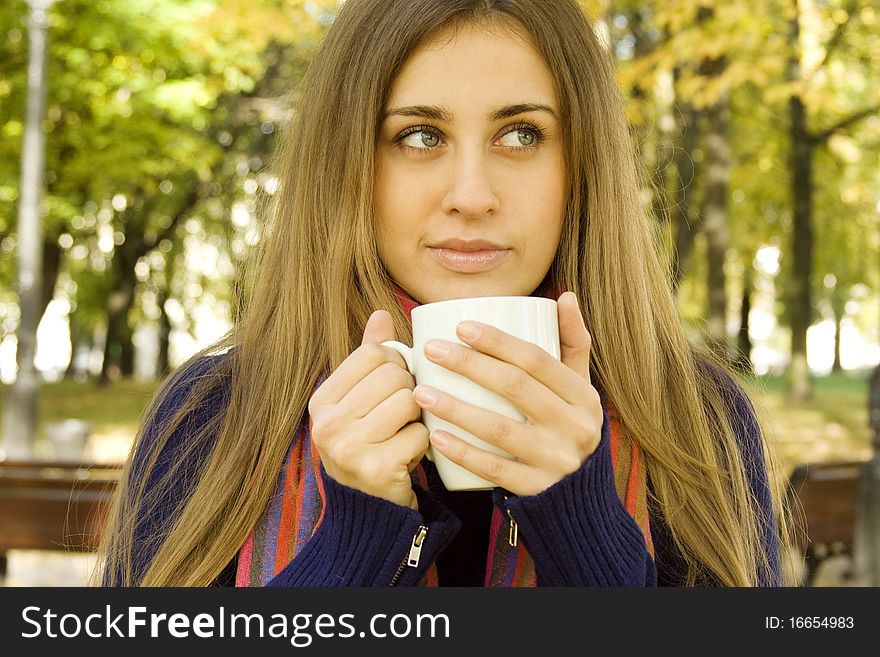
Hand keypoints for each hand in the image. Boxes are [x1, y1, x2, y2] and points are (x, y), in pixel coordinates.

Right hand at [309, 310, 428, 509]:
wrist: (370, 510)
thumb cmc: (369, 445)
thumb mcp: (361, 400)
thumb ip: (369, 358)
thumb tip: (381, 313)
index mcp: (321, 400)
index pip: (372, 353)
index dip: (395, 362)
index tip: (395, 383)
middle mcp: (328, 423)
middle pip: (393, 375)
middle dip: (410, 390)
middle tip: (404, 413)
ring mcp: (349, 448)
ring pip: (409, 401)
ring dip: (418, 417)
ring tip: (405, 432)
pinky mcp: (377, 469)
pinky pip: (420, 434)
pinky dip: (424, 443)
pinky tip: (410, 455)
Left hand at [412, 291, 601, 495]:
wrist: (579, 496)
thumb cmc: (569, 427)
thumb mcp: (580, 388)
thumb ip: (574, 343)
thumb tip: (564, 296)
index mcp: (583, 396)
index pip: (537, 360)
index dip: (498, 340)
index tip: (461, 326)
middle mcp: (574, 427)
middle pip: (515, 387)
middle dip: (469, 364)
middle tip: (431, 350)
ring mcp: (554, 460)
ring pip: (499, 430)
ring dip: (455, 408)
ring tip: (421, 392)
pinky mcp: (535, 489)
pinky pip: (493, 470)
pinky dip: (463, 453)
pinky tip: (436, 437)